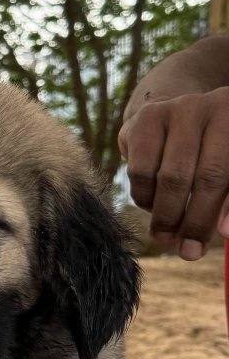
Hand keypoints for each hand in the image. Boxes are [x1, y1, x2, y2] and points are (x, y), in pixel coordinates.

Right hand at [118, 86, 228, 258]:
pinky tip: (152, 203)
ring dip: (166, 214)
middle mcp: (212, 107)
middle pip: (205, 176)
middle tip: (186, 251)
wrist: (180, 120)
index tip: (219, 240)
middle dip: (193, 221)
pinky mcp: (144, 119)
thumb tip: (224, 234)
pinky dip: (145, 197)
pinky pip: (140, 171)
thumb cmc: (215, 154)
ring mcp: (176, 109)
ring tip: (167, 232)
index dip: (227, 210)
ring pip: (169, 177)